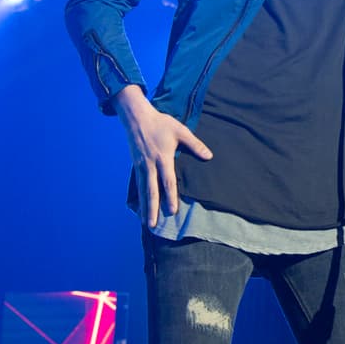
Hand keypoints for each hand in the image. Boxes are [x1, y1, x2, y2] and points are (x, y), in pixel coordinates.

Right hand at [114, 86, 212, 227]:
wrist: (138, 118)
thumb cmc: (162, 124)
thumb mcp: (181, 131)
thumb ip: (195, 144)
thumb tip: (209, 157)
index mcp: (163, 158)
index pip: (167, 181)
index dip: (170, 197)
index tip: (172, 211)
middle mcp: (150, 165)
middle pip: (151, 191)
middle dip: (153, 209)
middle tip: (153, 225)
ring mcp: (141, 166)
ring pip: (143, 191)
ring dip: (145, 207)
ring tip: (146, 222)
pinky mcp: (136, 166)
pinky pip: (137, 186)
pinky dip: (139, 198)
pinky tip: (140, 209)